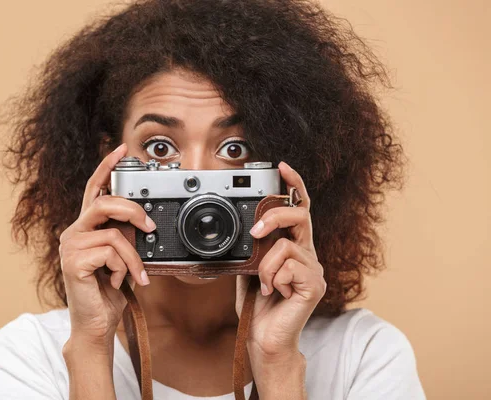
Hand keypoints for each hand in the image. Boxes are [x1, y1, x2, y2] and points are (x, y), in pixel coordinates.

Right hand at [59, 143, 154, 348]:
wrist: (96, 323)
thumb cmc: (108, 290)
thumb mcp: (122, 257)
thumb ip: (126, 236)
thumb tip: (144, 222)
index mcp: (86, 227)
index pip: (95, 189)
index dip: (106, 167)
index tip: (121, 149)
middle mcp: (74, 232)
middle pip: (105, 203)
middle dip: (133, 212)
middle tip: (150, 227)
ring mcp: (70, 246)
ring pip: (114, 234)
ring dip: (133, 257)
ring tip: (137, 274)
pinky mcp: (73, 261)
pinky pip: (111, 252)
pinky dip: (124, 268)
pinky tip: (118, 281)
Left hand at [235, 161, 325, 358]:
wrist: (264, 338)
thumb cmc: (259, 304)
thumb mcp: (250, 268)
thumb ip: (254, 247)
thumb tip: (248, 228)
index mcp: (293, 246)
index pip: (298, 209)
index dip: (294, 185)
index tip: (281, 167)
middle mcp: (307, 254)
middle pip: (300, 215)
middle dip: (274, 216)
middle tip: (255, 232)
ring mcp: (313, 269)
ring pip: (286, 246)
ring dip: (266, 266)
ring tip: (265, 285)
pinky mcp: (314, 285)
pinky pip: (289, 266)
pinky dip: (274, 279)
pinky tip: (276, 294)